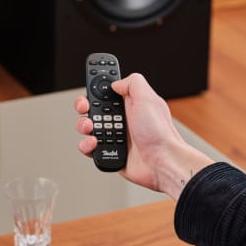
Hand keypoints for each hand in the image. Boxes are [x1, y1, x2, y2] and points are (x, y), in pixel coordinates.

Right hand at [74, 73, 212, 198]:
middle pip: (93, 108)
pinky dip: (86, 145)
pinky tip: (94, 143)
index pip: (108, 91)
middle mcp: (121, 119)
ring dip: (83, 125)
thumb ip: (132, 83)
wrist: (162, 162)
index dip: (96, 87)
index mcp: (129, 104)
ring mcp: (114, 136)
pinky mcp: (110, 153)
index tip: (89, 85)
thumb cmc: (160, 133)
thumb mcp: (148, 98)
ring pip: (88, 127)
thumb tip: (116, 83)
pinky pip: (89, 148)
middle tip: (86, 108)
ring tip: (90, 127)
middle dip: (84, 106)